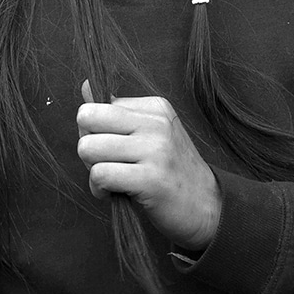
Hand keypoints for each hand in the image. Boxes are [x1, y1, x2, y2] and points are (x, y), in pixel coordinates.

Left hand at [76, 80, 221, 250]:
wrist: (207, 207)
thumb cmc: (171, 172)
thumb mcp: (151, 134)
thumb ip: (117, 114)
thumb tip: (86, 86)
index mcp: (156, 108)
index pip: (97, 106)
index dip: (95, 132)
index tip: (114, 151)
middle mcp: (156, 123)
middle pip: (87, 119)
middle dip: (87, 146)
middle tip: (107, 164)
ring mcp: (155, 150)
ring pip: (88, 147)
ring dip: (92, 170)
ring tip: (113, 180)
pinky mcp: (151, 179)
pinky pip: (100, 174)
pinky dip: (98, 189)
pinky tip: (114, 194)